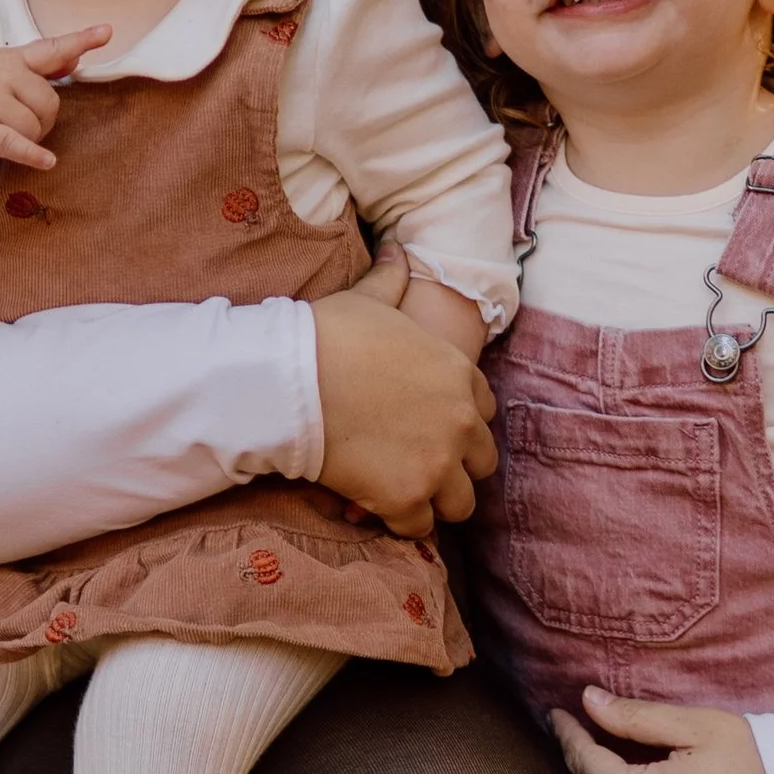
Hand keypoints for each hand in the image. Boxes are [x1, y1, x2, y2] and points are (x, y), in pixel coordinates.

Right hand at [0, 29, 111, 178]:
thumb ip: (34, 70)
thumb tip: (74, 63)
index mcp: (6, 58)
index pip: (49, 49)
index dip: (80, 41)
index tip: (107, 32)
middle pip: (50, 101)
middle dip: (42, 119)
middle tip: (16, 123)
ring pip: (36, 126)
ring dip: (29, 138)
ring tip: (3, 134)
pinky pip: (17, 142)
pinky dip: (33, 153)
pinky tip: (46, 161)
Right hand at [312, 244, 497, 537]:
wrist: (289, 380)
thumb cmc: (326, 334)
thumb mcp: (368, 299)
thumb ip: (392, 279)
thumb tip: (397, 247)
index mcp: (459, 374)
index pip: (484, 409)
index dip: (458, 419)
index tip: (430, 425)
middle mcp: (460, 421)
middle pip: (482, 461)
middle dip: (455, 465)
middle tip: (418, 464)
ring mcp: (437, 463)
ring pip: (460, 502)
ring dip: (434, 499)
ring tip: (403, 492)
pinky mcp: (407, 498)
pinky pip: (420, 526)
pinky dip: (402, 522)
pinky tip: (378, 509)